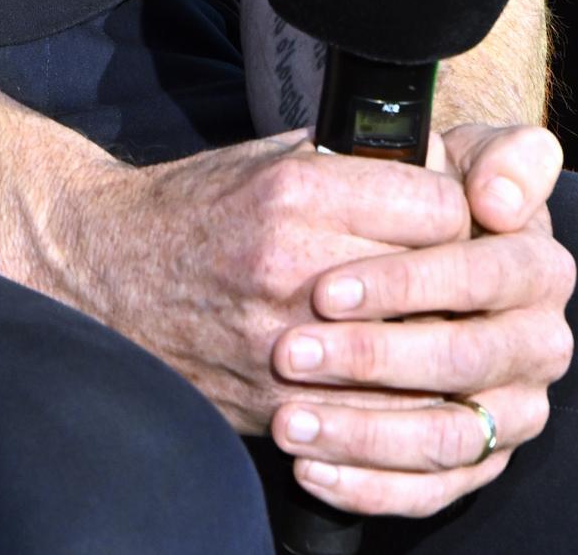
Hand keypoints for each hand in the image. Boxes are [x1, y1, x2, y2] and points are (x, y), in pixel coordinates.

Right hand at [54, 132, 475, 433]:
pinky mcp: (278, 403)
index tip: (459, 217)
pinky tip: (412, 383)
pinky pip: (378, 418)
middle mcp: (293, 265)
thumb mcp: (274, 159)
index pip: (439, 206)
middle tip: (468, 277)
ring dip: (446, 350)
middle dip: (463, 281)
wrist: (108, 274)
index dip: (462, 210)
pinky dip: (408, 404)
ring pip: (422, 362)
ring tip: (448, 330)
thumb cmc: (199, 207)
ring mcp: (286, 344)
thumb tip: (446, 170)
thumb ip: (357, 164)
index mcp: (297, 192)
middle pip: (440, 282)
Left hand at [263, 121, 576, 521]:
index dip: (404, 282)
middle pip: (462, 358)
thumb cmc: (414, 195)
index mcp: (537, 261)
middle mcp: (539, 338)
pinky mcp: (484, 458)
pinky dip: (370, 486)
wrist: (394, 250)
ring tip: (287, 421)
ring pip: (446, 435)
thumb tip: (496, 197)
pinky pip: (434, 489)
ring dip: (361, 433)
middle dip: (370, 359)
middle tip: (289, 354)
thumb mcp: (446, 153)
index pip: (481, 271)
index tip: (325, 290)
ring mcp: (516, 405)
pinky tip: (312, 469)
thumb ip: (488, 155)